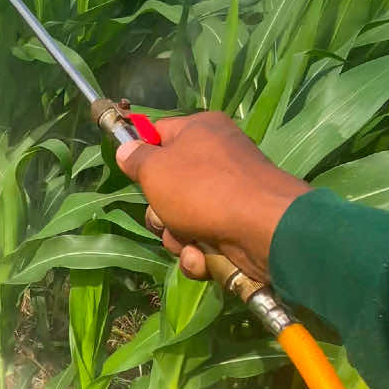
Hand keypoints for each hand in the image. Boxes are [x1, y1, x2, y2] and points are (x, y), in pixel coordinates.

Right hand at [115, 112, 309, 282]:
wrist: (262, 229)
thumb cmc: (202, 188)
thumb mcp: (155, 169)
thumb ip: (135, 158)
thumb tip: (126, 149)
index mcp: (200, 131)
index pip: (158, 133)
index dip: (141, 154)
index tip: (129, 171)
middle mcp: (216, 158)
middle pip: (167, 185)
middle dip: (160, 211)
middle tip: (164, 215)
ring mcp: (228, 195)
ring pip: (181, 220)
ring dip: (177, 237)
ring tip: (190, 241)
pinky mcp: (236, 227)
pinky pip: (202, 241)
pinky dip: (198, 253)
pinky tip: (203, 257)